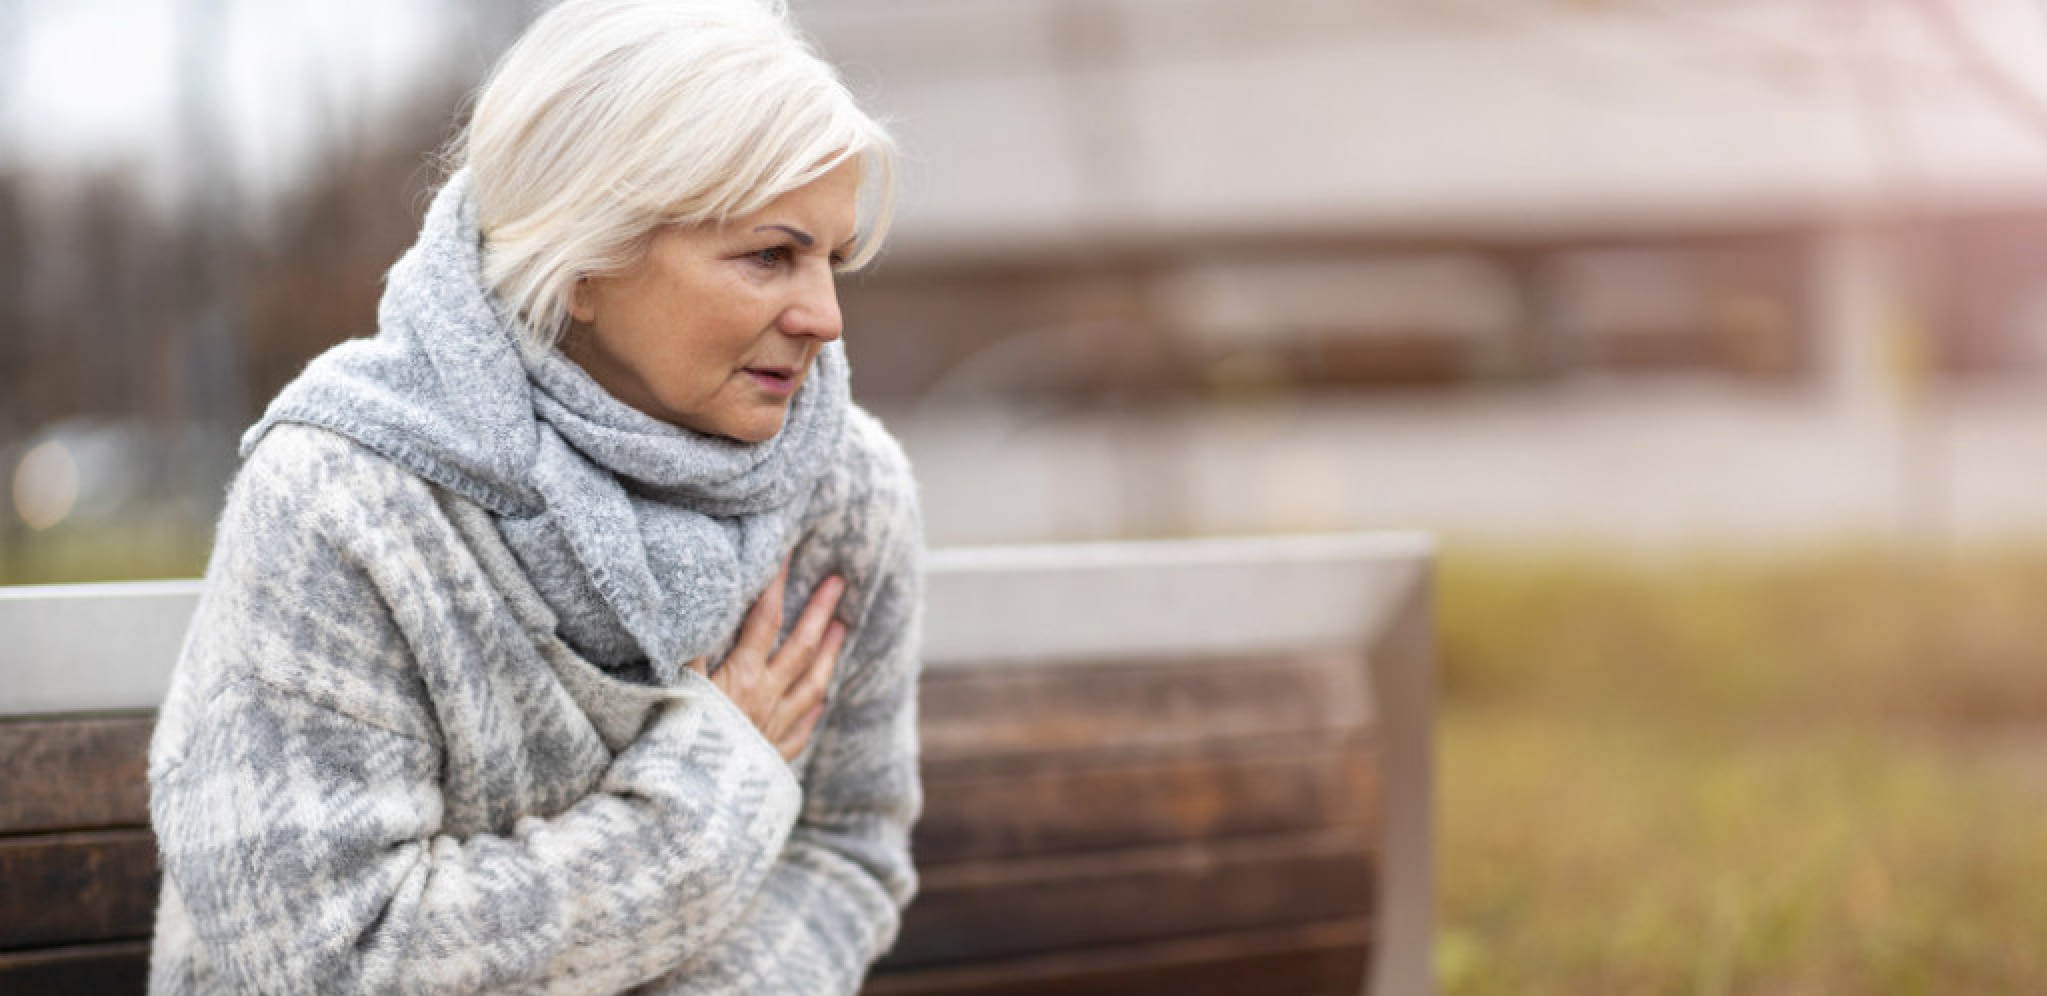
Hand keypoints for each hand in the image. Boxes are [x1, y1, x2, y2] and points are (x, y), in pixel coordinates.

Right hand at [690, 566, 847, 761]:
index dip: (777, 585)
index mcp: (740, 678)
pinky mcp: (771, 758)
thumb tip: (691, 614)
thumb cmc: (678, 748)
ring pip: (810, 685)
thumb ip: (684, 655)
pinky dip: (812, 712)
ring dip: (828, 653)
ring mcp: (773, 729)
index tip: (789, 554)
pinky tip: (820, 700)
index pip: (764, 620)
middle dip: (820, 611)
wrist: (692, 808)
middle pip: (799, 647)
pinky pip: (800, 731)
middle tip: (839, 582)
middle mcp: (764, 699)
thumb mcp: (675, 692)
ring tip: (844, 627)